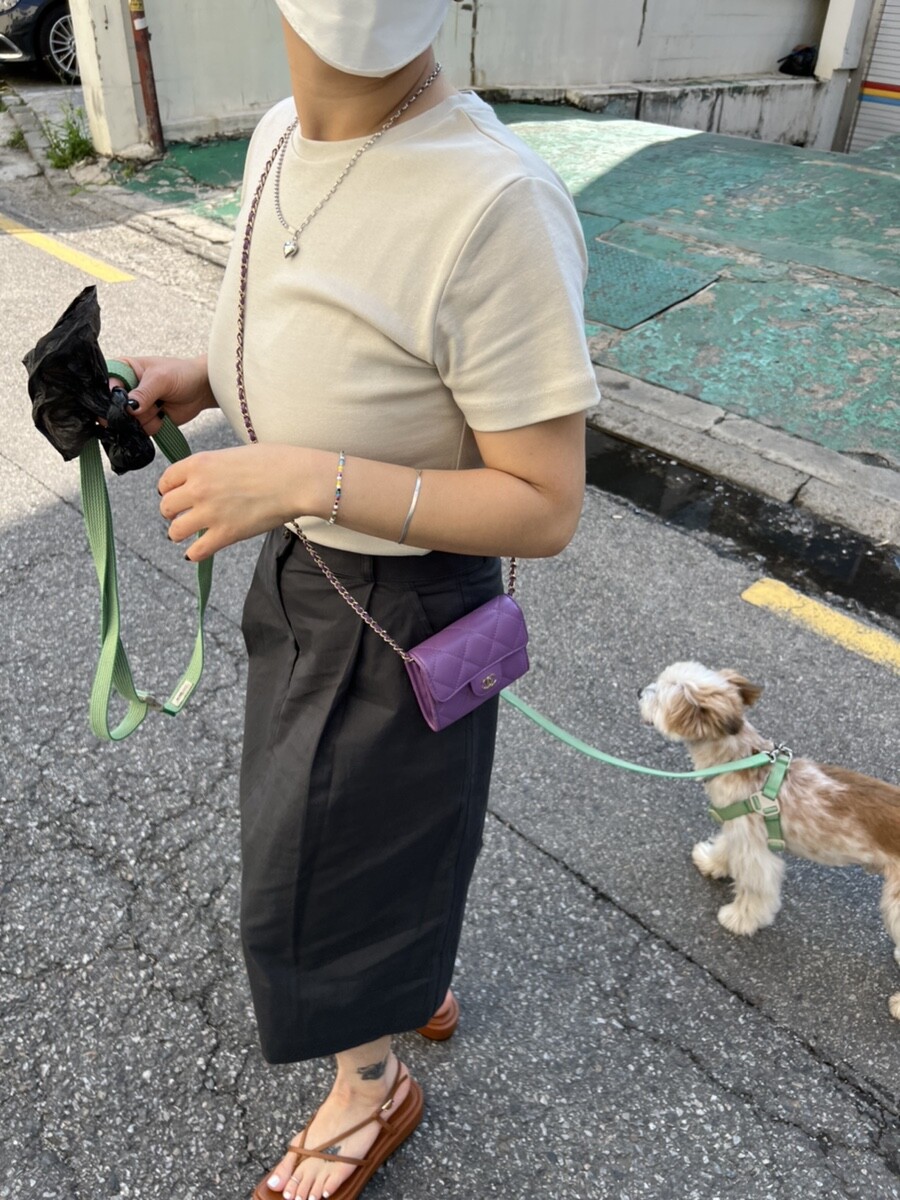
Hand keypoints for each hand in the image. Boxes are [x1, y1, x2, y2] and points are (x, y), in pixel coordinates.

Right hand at [109, 355, 216, 435]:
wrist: (202, 390)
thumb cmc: (182, 374)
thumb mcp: (161, 378)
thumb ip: (144, 393)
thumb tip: (129, 408)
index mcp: (124, 370)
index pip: (106, 384)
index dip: (109, 395)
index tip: (121, 402)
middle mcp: (126, 390)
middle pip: (112, 407)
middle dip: (126, 412)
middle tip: (142, 408)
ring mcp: (135, 408)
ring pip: (127, 421)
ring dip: (144, 419)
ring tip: (159, 406)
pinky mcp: (145, 421)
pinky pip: (139, 431)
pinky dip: (151, 428)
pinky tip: (162, 416)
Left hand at [158, 444, 316, 560]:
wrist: (297, 480)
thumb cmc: (275, 463)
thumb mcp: (234, 454)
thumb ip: (213, 468)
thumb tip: (208, 479)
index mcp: (200, 463)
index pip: (166, 481)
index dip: (169, 490)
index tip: (176, 495)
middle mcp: (198, 488)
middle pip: (166, 507)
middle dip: (173, 512)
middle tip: (185, 514)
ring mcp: (210, 513)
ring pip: (175, 531)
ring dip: (179, 533)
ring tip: (189, 533)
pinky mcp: (226, 534)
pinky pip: (196, 552)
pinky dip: (194, 554)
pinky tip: (198, 551)